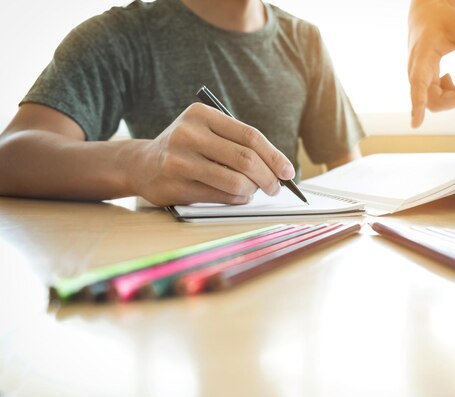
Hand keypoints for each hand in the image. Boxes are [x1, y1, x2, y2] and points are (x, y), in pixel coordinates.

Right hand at [130, 103, 295, 205]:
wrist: (141, 164)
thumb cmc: (185, 148)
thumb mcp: (206, 132)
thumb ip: (237, 143)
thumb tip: (278, 167)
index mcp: (201, 115)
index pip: (250, 136)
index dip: (274, 156)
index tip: (288, 171)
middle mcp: (189, 134)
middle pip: (246, 159)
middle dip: (269, 177)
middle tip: (276, 187)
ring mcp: (180, 160)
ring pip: (235, 180)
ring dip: (253, 190)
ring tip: (254, 191)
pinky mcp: (176, 185)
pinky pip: (221, 195)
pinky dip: (237, 199)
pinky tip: (238, 196)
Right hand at [408, 0, 454, 127]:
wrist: (426, 16)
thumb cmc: (443, 20)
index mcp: (422, 59)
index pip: (417, 86)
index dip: (417, 106)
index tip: (416, 124)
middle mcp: (416, 72)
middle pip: (430, 101)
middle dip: (451, 101)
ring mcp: (418, 78)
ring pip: (432, 102)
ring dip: (450, 98)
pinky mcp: (422, 81)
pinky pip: (433, 98)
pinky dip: (447, 94)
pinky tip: (452, 80)